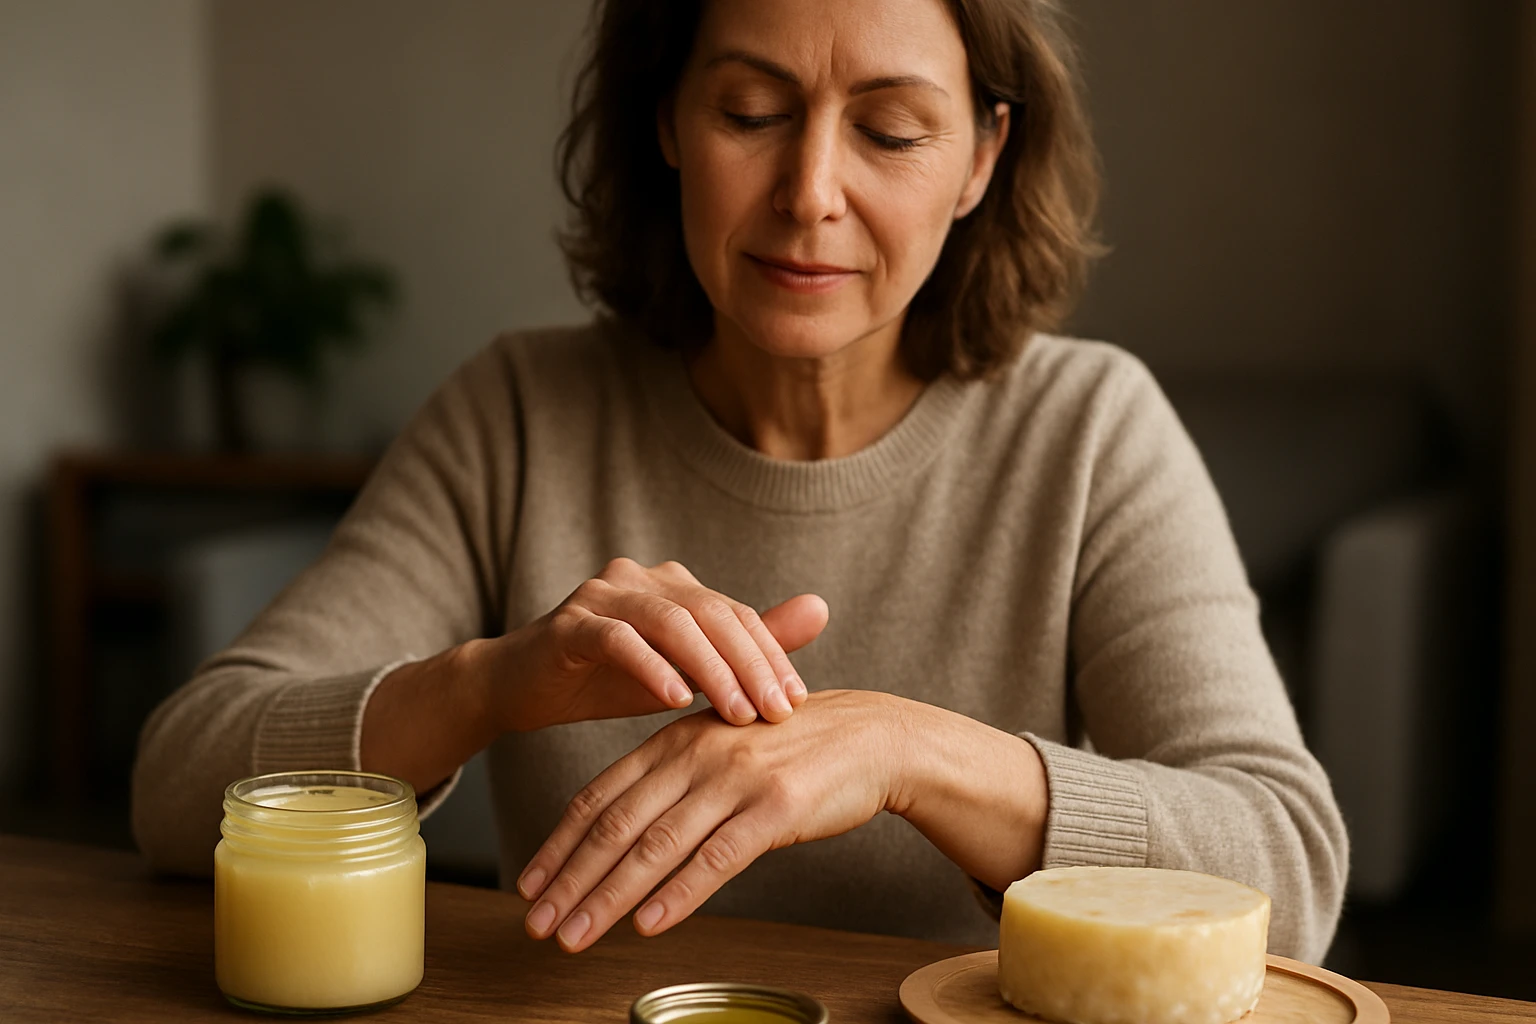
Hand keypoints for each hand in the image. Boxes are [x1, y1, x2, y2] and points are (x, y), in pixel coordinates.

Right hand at [489, 558, 828, 731]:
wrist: (518, 687)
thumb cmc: (605, 681)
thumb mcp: (682, 671)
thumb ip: (745, 643)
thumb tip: (822, 609)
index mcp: (674, 585)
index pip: (737, 615)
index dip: (772, 655)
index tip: (797, 702)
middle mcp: (642, 578)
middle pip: (713, 614)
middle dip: (751, 664)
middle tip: (777, 712)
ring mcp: (603, 595)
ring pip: (672, 623)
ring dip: (711, 669)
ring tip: (737, 713)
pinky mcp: (569, 623)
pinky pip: (618, 640)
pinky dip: (651, 668)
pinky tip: (675, 699)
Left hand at [514, 689, 911, 951]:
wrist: (873, 737)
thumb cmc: (795, 747)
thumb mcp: (724, 747)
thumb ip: (675, 777)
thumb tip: (624, 827)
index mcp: (677, 738)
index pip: (601, 796)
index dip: (559, 843)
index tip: (530, 883)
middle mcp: (697, 754)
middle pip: (616, 824)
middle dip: (569, 879)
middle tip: (536, 923)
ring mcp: (735, 779)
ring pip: (656, 845)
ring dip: (608, 897)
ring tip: (575, 936)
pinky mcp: (776, 808)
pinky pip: (716, 857)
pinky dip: (678, 894)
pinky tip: (649, 924)